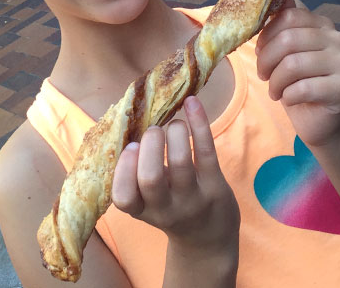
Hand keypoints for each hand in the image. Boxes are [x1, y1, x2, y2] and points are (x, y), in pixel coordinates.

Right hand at [112, 97, 239, 253]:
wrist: (208, 236)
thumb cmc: (170, 206)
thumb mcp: (147, 200)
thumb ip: (136, 172)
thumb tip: (127, 123)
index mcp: (142, 210)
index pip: (124, 198)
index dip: (123, 169)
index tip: (130, 147)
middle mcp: (166, 208)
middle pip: (151, 178)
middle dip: (149, 144)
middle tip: (153, 131)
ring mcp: (193, 199)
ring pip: (181, 161)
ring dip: (174, 132)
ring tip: (173, 125)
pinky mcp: (216, 186)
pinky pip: (206, 151)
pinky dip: (198, 122)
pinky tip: (192, 103)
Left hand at [255, 5, 339, 147]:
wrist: (320, 121)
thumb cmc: (297, 83)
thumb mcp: (285, 51)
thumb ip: (281, 22)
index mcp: (324, 25)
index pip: (289, 16)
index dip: (266, 34)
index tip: (260, 52)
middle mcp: (339, 39)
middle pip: (289, 40)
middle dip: (267, 60)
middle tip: (263, 75)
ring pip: (293, 64)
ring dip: (275, 81)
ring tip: (274, 90)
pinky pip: (304, 88)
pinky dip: (287, 95)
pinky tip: (288, 99)